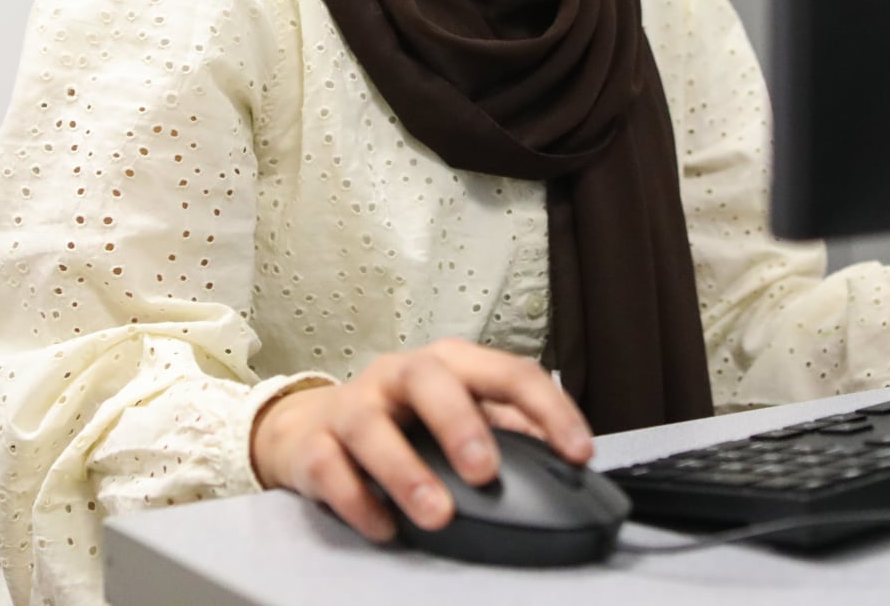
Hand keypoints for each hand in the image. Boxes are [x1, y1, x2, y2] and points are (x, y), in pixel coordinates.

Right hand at [249, 338, 594, 541]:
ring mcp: (354, 407)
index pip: (508, 372)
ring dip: (405, 471)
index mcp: (450, 364)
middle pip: (430, 381)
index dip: (548, 410)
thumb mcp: (462, 410)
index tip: (578, 452)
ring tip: (435, 514)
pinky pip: (330, 468)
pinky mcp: (314, 444)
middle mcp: (400, 375)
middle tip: (486, 472)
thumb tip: (564, 455)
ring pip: (373, 427)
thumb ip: (511, 427)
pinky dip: (358, 500)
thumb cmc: (403, 418)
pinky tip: (385, 526)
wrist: (312, 425)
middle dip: (461, 424)